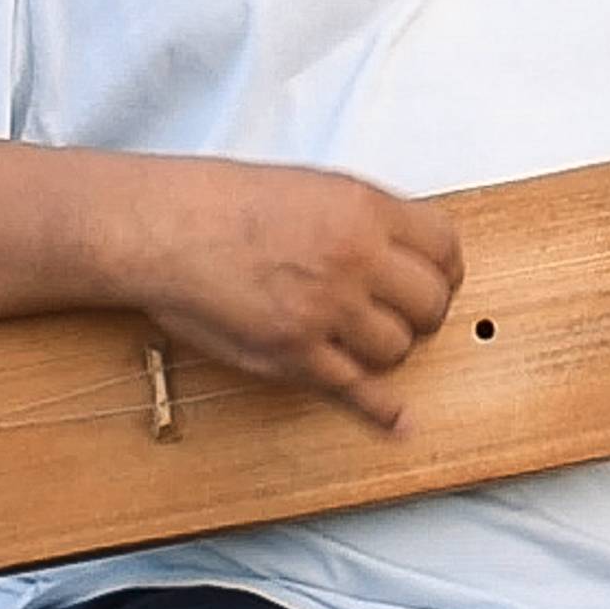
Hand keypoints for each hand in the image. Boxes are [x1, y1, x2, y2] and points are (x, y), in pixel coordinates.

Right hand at [133, 159, 464, 430]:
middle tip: (403, 314)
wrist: (165, 227)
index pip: (444, 247)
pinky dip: (381, 411)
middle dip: (421, 313)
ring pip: (396, 349)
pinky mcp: (295, 354)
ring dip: (384, 348)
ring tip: (358, 337)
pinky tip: (399, 422)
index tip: (436, 279)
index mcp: (363, 210)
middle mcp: (354, 259)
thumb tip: (404, 250)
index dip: (445, 270)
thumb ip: (366, 219)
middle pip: (430, 304)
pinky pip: (355, 390)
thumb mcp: (314, 186)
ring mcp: (326, 310)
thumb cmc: (226, 203)